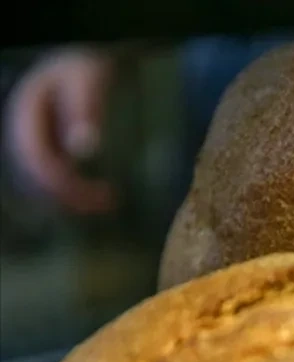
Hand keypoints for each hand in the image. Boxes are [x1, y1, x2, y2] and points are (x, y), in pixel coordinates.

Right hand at [4, 48, 115, 214]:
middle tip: (109, 201)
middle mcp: (23, 131)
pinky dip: (76, 192)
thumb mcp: (88, 81)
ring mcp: (32, 143)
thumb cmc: (84, 69)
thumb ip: (86, 109)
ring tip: (110, 202)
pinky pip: (54, 180)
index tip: (96, 190)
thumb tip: (85, 147)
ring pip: (43, 183)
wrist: (79, 65)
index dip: (60, 178)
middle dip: (70, 194)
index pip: (35, 154)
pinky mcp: (46, 152)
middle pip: (36, 174)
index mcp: (25, 112)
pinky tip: (104, 196)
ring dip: (74, 199)